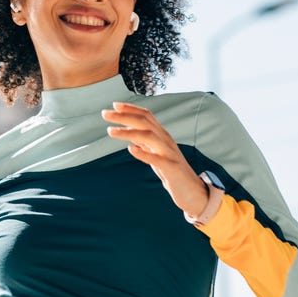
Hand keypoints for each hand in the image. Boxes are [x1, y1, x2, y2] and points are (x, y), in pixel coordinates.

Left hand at [103, 102, 219, 219]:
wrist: (193, 192)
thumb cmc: (172, 172)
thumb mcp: (156, 154)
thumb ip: (145, 144)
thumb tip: (130, 135)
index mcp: (162, 136)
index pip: (147, 116)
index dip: (131, 109)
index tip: (114, 105)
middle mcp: (166, 141)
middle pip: (145, 122)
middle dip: (124, 116)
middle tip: (105, 114)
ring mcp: (169, 154)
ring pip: (149, 136)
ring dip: (129, 132)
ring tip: (111, 131)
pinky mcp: (172, 169)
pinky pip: (157, 159)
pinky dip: (144, 153)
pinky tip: (131, 149)